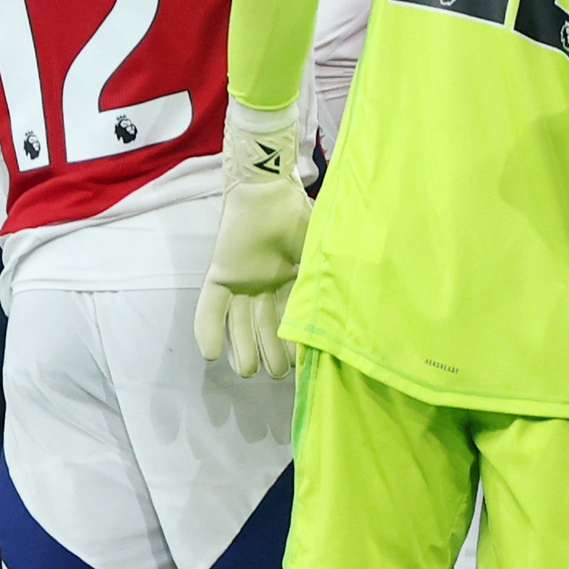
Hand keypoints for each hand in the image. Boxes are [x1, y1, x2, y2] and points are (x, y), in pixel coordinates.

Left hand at [195, 105, 311, 377]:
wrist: (271, 194)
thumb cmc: (301, 219)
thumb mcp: (324, 254)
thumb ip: (333, 281)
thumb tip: (359, 312)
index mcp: (294, 283)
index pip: (294, 320)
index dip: (295, 344)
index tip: (302, 365)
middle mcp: (266, 287)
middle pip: (265, 327)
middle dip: (270, 353)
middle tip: (275, 374)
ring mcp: (243, 282)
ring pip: (239, 323)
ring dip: (241, 349)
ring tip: (247, 372)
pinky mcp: (220, 276)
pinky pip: (210, 308)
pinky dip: (208, 330)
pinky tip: (211, 355)